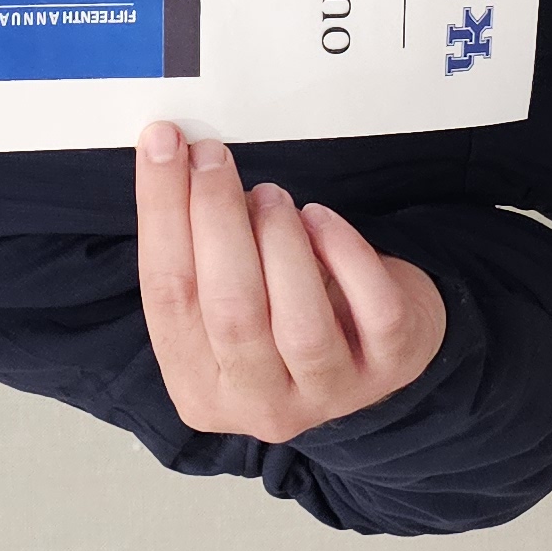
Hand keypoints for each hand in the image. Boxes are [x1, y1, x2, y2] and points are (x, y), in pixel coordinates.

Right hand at [133, 122, 447, 443]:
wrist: (375, 347)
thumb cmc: (284, 307)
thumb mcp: (227, 295)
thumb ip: (199, 250)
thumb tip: (179, 160)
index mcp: (199, 389)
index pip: (167, 299)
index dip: (162, 214)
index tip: (162, 144)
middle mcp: (260, 406)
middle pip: (230, 312)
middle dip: (217, 220)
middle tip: (213, 157)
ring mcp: (329, 393)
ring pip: (301, 324)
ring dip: (279, 240)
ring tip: (270, 196)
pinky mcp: (389, 366)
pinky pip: (374, 311)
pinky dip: (345, 252)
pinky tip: (320, 219)